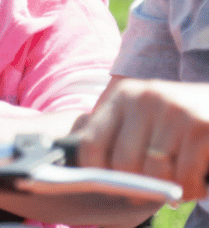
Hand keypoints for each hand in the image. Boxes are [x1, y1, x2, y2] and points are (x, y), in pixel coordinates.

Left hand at [73, 78, 208, 200]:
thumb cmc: (180, 120)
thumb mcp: (146, 115)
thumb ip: (120, 135)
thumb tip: (93, 174)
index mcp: (123, 95)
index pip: (91, 141)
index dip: (97, 172)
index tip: (108, 187)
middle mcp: (144, 98)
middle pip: (122, 161)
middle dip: (135, 186)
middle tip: (146, 194)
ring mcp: (173, 109)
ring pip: (154, 171)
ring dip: (167, 189)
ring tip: (176, 185)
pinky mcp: (200, 125)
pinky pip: (184, 175)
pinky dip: (190, 189)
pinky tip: (195, 184)